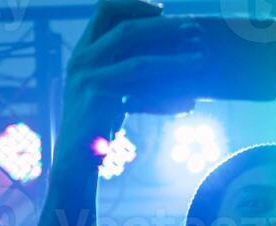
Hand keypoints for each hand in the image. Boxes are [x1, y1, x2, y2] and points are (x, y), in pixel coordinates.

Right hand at [59, 0, 203, 143]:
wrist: (74, 160)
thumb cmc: (97, 123)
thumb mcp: (108, 86)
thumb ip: (124, 64)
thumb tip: (170, 45)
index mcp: (83, 50)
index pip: (105, 9)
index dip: (135, 5)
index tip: (163, 10)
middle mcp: (81, 60)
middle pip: (127, 29)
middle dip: (165, 28)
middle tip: (193, 31)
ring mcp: (87, 81)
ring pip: (140, 63)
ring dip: (175, 59)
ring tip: (201, 59)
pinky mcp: (98, 105)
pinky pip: (141, 97)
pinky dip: (168, 100)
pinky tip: (189, 103)